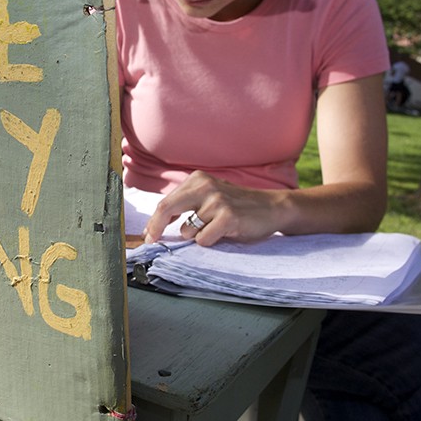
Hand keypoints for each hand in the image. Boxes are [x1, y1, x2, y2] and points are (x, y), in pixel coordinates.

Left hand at [143, 171, 285, 246]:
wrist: (272, 207)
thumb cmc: (238, 207)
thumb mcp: (210, 198)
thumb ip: (187, 207)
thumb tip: (156, 226)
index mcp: (197, 179)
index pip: (166, 201)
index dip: (154, 220)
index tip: (148, 234)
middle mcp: (205, 186)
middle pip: (166, 208)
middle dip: (155, 227)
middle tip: (151, 241)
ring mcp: (216, 200)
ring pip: (188, 230)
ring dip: (196, 236)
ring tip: (215, 229)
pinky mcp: (228, 216)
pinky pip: (204, 239)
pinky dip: (210, 241)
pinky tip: (225, 233)